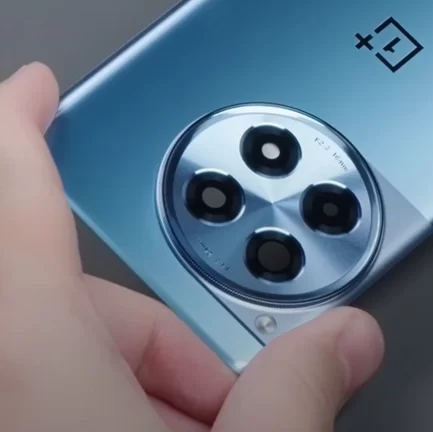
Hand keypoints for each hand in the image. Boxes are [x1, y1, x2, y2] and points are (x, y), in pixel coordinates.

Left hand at [0, 63, 383, 430]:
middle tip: (229, 388)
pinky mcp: (13, 431)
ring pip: (62, 349)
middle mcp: (1, 377)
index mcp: (31, 356)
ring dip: (142, 384)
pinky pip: (43, 392)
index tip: (35, 87)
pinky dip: (102, 409)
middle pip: (76, 295)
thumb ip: (301, 380)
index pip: (18, 196)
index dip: (25, 123)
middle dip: (165, 332)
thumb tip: (344, 337)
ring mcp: (3, 404)